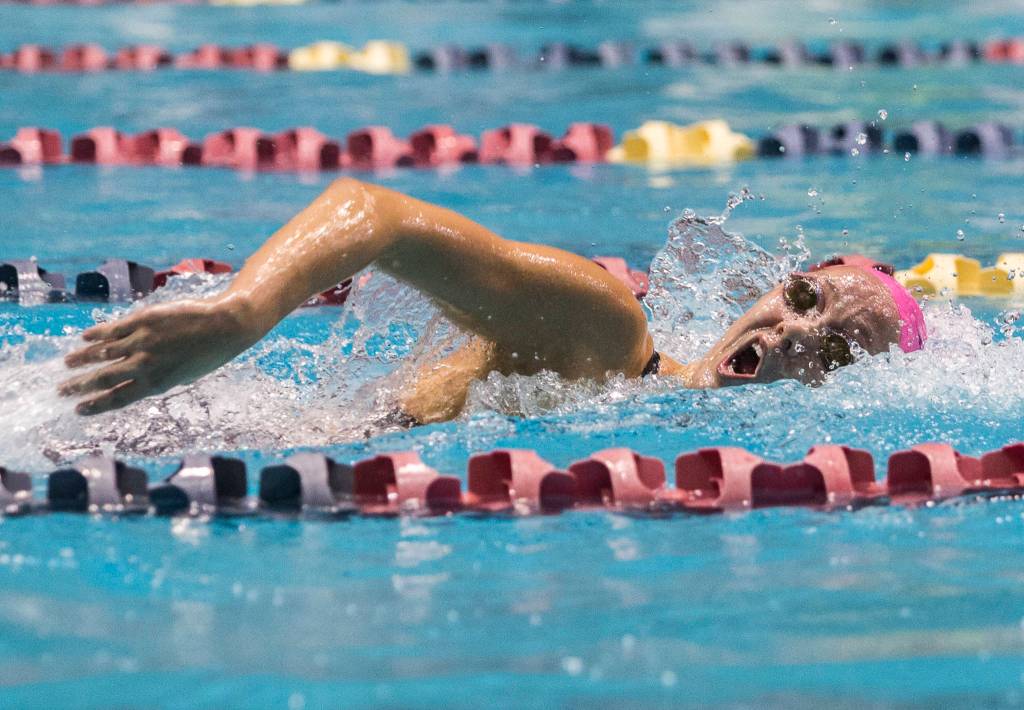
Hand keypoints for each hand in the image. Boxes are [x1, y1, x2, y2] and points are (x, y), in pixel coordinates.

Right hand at [59, 297, 258, 415]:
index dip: (95, 405)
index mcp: (157, 383)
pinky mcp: (143, 320)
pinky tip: (84, 338)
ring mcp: (143, 341)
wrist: (225, 325)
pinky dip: (96, 334)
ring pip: (103, 353)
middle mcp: (146, 364)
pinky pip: (113, 329)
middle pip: (104, 378)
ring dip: (81, 359)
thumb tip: (132, 381)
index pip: (118, 398)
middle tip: (61, 390)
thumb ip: (156, 379)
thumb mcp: (183, 376)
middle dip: (80, 386)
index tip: (78, 409)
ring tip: (67, 364)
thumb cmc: (208, 354)